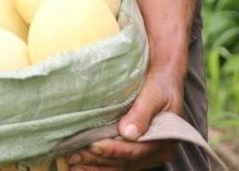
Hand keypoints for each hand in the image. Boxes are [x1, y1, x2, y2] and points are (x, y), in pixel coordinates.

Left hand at [66, 66, 183, 169]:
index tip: (94, 146)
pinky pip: (115, 161)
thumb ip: (142, 113)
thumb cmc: (161, 82)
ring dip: (95, 165)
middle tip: (75, 157)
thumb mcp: (155, 93)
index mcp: (165, 140)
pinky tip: (82, 162)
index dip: (114, 150)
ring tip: (74, 163)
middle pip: (124, 161)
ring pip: (118, 165)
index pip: (136, 151)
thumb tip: (129, 132)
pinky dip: (98, 162)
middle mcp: (155, 151)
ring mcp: (143, 152)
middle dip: (98, 160)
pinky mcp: (132, 149)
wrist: (162, 76)